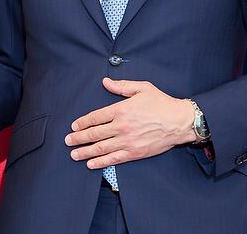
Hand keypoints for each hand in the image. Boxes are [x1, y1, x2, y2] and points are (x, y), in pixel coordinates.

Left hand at [64, 78, 196, 168]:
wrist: (179, 122)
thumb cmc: (161, 103)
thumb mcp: (142, 88)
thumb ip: (122, 86)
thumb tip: (105, 82)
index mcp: (121, 109)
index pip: (96, 117)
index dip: (83, 122)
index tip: (74, 126)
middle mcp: (121, 126)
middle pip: (94, 133)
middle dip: (79, 138)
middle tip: (68, 141)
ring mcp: (127, 141)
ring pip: (101, 148)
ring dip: (85, 151)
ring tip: (74, 154)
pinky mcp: (135, 153)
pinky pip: (114, 159)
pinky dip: (100, 162)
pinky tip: (91, 164)